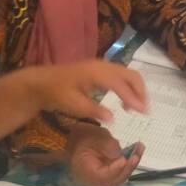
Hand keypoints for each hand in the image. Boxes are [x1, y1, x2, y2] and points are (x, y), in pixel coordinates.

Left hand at [28, 60, 148, 121]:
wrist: (41, 82)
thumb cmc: (56, 93)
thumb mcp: (73, 105)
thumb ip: (94, 110)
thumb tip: (113, 118)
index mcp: (96, 73)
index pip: (121, 84)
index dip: (133, 98)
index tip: (143, 112)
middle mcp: (103, 66)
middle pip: (131, 75)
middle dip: (141, 92)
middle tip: (145, 110)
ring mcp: (102, 67)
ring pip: (128, 75)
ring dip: (135, 90)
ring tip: (136, 109)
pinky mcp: (100, 71)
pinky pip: (121, 76)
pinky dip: (128, 88)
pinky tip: (125, 103)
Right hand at [67, 122, 139, 185]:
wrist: (74, 135)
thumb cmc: (82, 135)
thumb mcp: (93, 136)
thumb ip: (108, 146)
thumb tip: (121, 155)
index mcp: (85, 171)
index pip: (102, 176)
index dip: (114, 169)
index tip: (123, 159)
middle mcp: (93, 178)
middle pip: (113, 180)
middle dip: (127, 168)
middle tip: (136, 155)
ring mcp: (102, 176)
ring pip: (119, 176)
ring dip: (131, 164)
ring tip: (140, 148)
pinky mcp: (109, 171)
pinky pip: (121, 170)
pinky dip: (130, 161)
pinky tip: (137, 150)